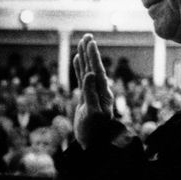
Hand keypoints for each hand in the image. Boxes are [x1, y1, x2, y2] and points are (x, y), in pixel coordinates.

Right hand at [72, 33, 114, 148]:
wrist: (94, 144)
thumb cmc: (94, 131)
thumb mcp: (94, 113)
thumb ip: (91, 94)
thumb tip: (90, 74)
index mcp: (103, 93)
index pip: (97, 70)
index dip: (93, 56)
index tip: (90, 42)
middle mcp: (100, 90)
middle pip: (94, 66)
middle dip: (90, 52)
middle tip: (87, 36)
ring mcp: (93, 93)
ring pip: (87, 70)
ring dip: (85, 57)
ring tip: (82, 42)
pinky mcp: (86, 97)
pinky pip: (82, 79)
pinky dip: (79, 68)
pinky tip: (77, 59)